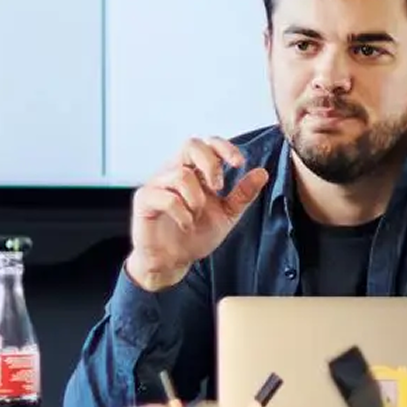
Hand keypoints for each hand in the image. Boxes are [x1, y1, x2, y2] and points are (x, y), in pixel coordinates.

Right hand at [128, 137, 268, 291]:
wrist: (171, 262)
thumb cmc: (194, 236)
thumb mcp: (226, 215)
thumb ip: (242, 195)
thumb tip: (262, 173)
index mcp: (193, 172)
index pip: (207, 144)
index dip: (223, 147)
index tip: (239, 163)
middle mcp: (174, 172)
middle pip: (191, 145)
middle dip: (210, 164)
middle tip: (219, 188)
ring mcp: (157, 184)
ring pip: (181, 175)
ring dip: (197, 199)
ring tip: (196, 215)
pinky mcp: (144, 200)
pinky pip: (166, 198)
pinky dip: (183, 214)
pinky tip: (186, 225)